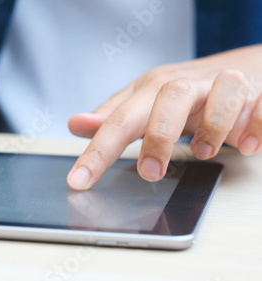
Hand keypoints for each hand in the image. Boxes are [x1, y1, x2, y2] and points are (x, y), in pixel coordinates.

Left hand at [67, 45, 261, 189]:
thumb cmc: (184, 93)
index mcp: (152, 88)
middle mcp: (187, 84)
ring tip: (204, 153)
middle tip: (149, 173)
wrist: (241, 68)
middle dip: (158, 136)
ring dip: (213, 126)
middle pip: (169, 97)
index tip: (79, 181)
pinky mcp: (258, 95)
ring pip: (222, 91)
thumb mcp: (143, 102)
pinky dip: (256, 124)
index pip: (119, 118)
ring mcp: (224, 86)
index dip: (97, 150)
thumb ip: (113, 116)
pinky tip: (246, 145)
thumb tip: (76, 124)